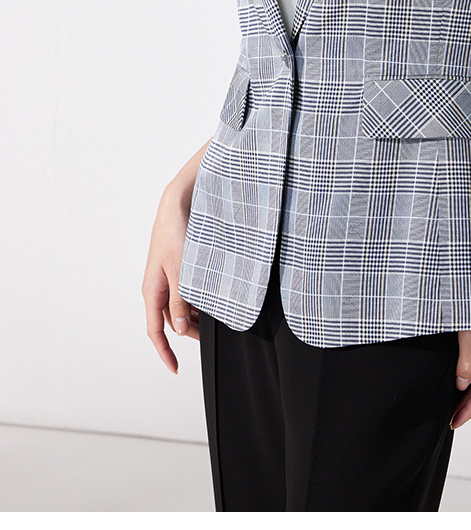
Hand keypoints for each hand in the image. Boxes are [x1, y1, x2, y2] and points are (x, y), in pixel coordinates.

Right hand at [141, 185, 199, 373]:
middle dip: (189, 329)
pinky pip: (184, 291)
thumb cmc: (175, 235)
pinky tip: (212, 294)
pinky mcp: (177, 268)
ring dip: (194, 312)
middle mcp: (157, 287)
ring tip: (215, 311)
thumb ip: (179, 302)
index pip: (155, 331)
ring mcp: (166, 277)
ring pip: (179, 306)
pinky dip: (197, 297)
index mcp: (151, 291)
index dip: (164, 353)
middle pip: (170, 321)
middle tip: (212, 330)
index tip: (175, 369)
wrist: (177, 204)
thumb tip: (177, 330)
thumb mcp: (180, 272)